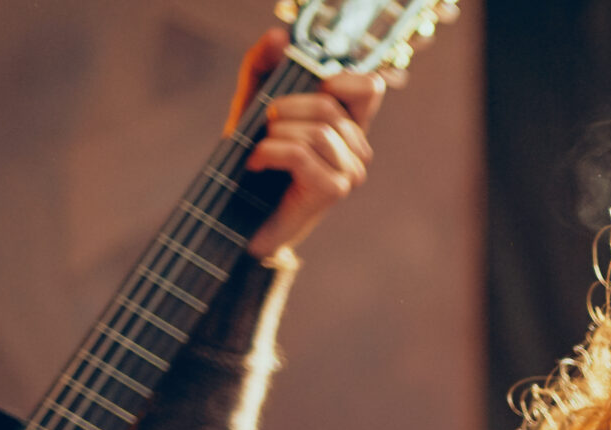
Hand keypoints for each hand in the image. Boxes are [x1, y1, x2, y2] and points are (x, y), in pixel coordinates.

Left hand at [231, 29, 385, 259]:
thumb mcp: (252, 103)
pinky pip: (302, 154)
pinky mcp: (333, 191)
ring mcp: (349, 173)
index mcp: (346, 126)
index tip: (312, 84)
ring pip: (317, 131)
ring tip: (261, 148)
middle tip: (266, 124)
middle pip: (329, 107)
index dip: (341, 78)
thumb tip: (279, 35)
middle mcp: (356, 150)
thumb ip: (262, 66)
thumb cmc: (253, 159)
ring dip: (275, 133)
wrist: (240, 213)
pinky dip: (270, 152)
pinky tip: (258, 162)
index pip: (370, 88)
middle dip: (285, 108)